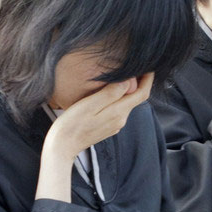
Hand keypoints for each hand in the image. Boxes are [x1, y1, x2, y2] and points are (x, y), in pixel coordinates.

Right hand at [36, 73, 153, 201]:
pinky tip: (109, 91)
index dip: (147, 79)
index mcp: (118, 112)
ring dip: (127, 90)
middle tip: (135, 66)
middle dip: (138, 82)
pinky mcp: (107, 127)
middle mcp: (120, 120)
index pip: (142, 94)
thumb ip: (111, 93)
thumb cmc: (72, 124)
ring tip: (122, 75)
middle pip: (136, 98)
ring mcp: (114, 125)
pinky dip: (118, 98)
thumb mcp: (90, 104)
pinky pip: (117, 109)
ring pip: (126, 103)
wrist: (62, 146)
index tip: (149, 66)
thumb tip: (128, 81)